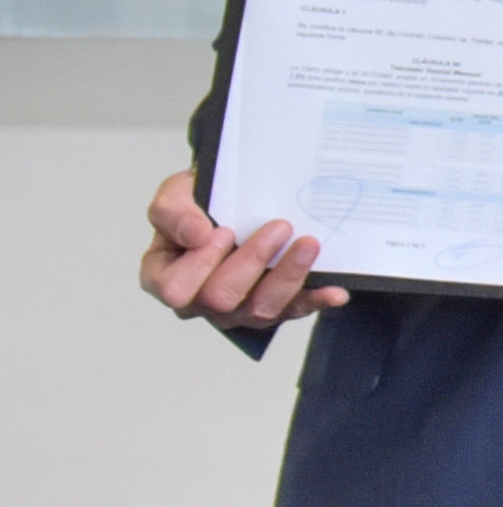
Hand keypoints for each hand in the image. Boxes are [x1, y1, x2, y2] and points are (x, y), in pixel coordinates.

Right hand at [141, 170, 341, 331]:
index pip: (175, 288)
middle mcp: (199, 302)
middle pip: (222, 299)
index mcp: (164, 277)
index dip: (200, 264)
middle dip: (253, 261)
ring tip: (308, 244)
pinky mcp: (274, 308)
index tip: (223, 231)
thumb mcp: (174, 196)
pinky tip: (335, 291)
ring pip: (261, 309)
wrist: (231, 201)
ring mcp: (237, 310)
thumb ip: (172, 212)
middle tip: (279, 227)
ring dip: (288, 275)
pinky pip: (295, 310)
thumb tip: (197, 234)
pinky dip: (316, 300)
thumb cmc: (197, 205)